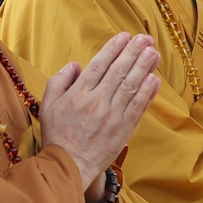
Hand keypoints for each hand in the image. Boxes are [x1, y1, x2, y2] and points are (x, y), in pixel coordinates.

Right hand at [39, 32, 161, 192]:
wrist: (69, 165)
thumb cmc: (57, 135)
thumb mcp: (47, 104)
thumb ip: (59, 80)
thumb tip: (76, 65)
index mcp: (78, 93)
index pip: (99, 65)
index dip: (113, 49)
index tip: (124, 37)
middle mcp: (97, 102)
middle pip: (119, 72)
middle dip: (133, 52)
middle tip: (144, 39)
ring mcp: (112, 116)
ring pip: (131, 86)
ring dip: (144, 67)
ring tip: (154, 53)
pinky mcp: (123, 129)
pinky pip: (138, 107)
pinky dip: (148, 93)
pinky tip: (155, 79)